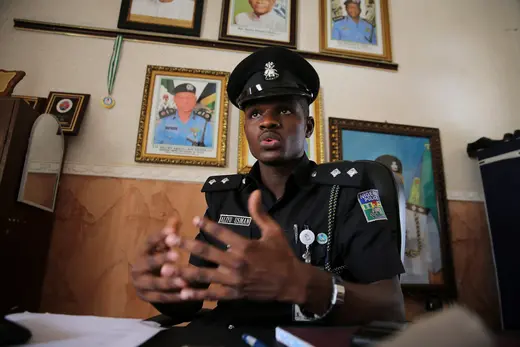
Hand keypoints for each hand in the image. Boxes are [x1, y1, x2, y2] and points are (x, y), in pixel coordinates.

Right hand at [131, 213, 192, 302]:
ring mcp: (140, 284)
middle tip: (177, 255)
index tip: (172, 232)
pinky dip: (174, 297)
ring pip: (155, 283)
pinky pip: (161, 298)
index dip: (160, 237)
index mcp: (143, 252)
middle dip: (162, 259)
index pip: (149, 242)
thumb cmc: (158, 258)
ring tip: (185, 280)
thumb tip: (176, 218)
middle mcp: (138, 267)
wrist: (145, 283)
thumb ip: (170, 233)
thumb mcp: (163, 246)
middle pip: (149, 263)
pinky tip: (187, 294)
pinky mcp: (147, 298)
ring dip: (170, 282)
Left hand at [166, 190, 308, 302]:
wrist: (291, 283)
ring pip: (204, 275)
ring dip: (184, 272)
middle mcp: (236, 263)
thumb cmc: (282, 255)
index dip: (206, 225)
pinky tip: (183, 292)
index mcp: (245, 246)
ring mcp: (234, 280)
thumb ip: (260, 213)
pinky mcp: (234, 294)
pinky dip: (197, 294)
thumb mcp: (273, 231)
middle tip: (169, 240)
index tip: (193, 220)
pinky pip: (213, 295)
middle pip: (206, 253)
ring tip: (166, 269)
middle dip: (186, 246)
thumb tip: (254, 192)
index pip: (221, 232)